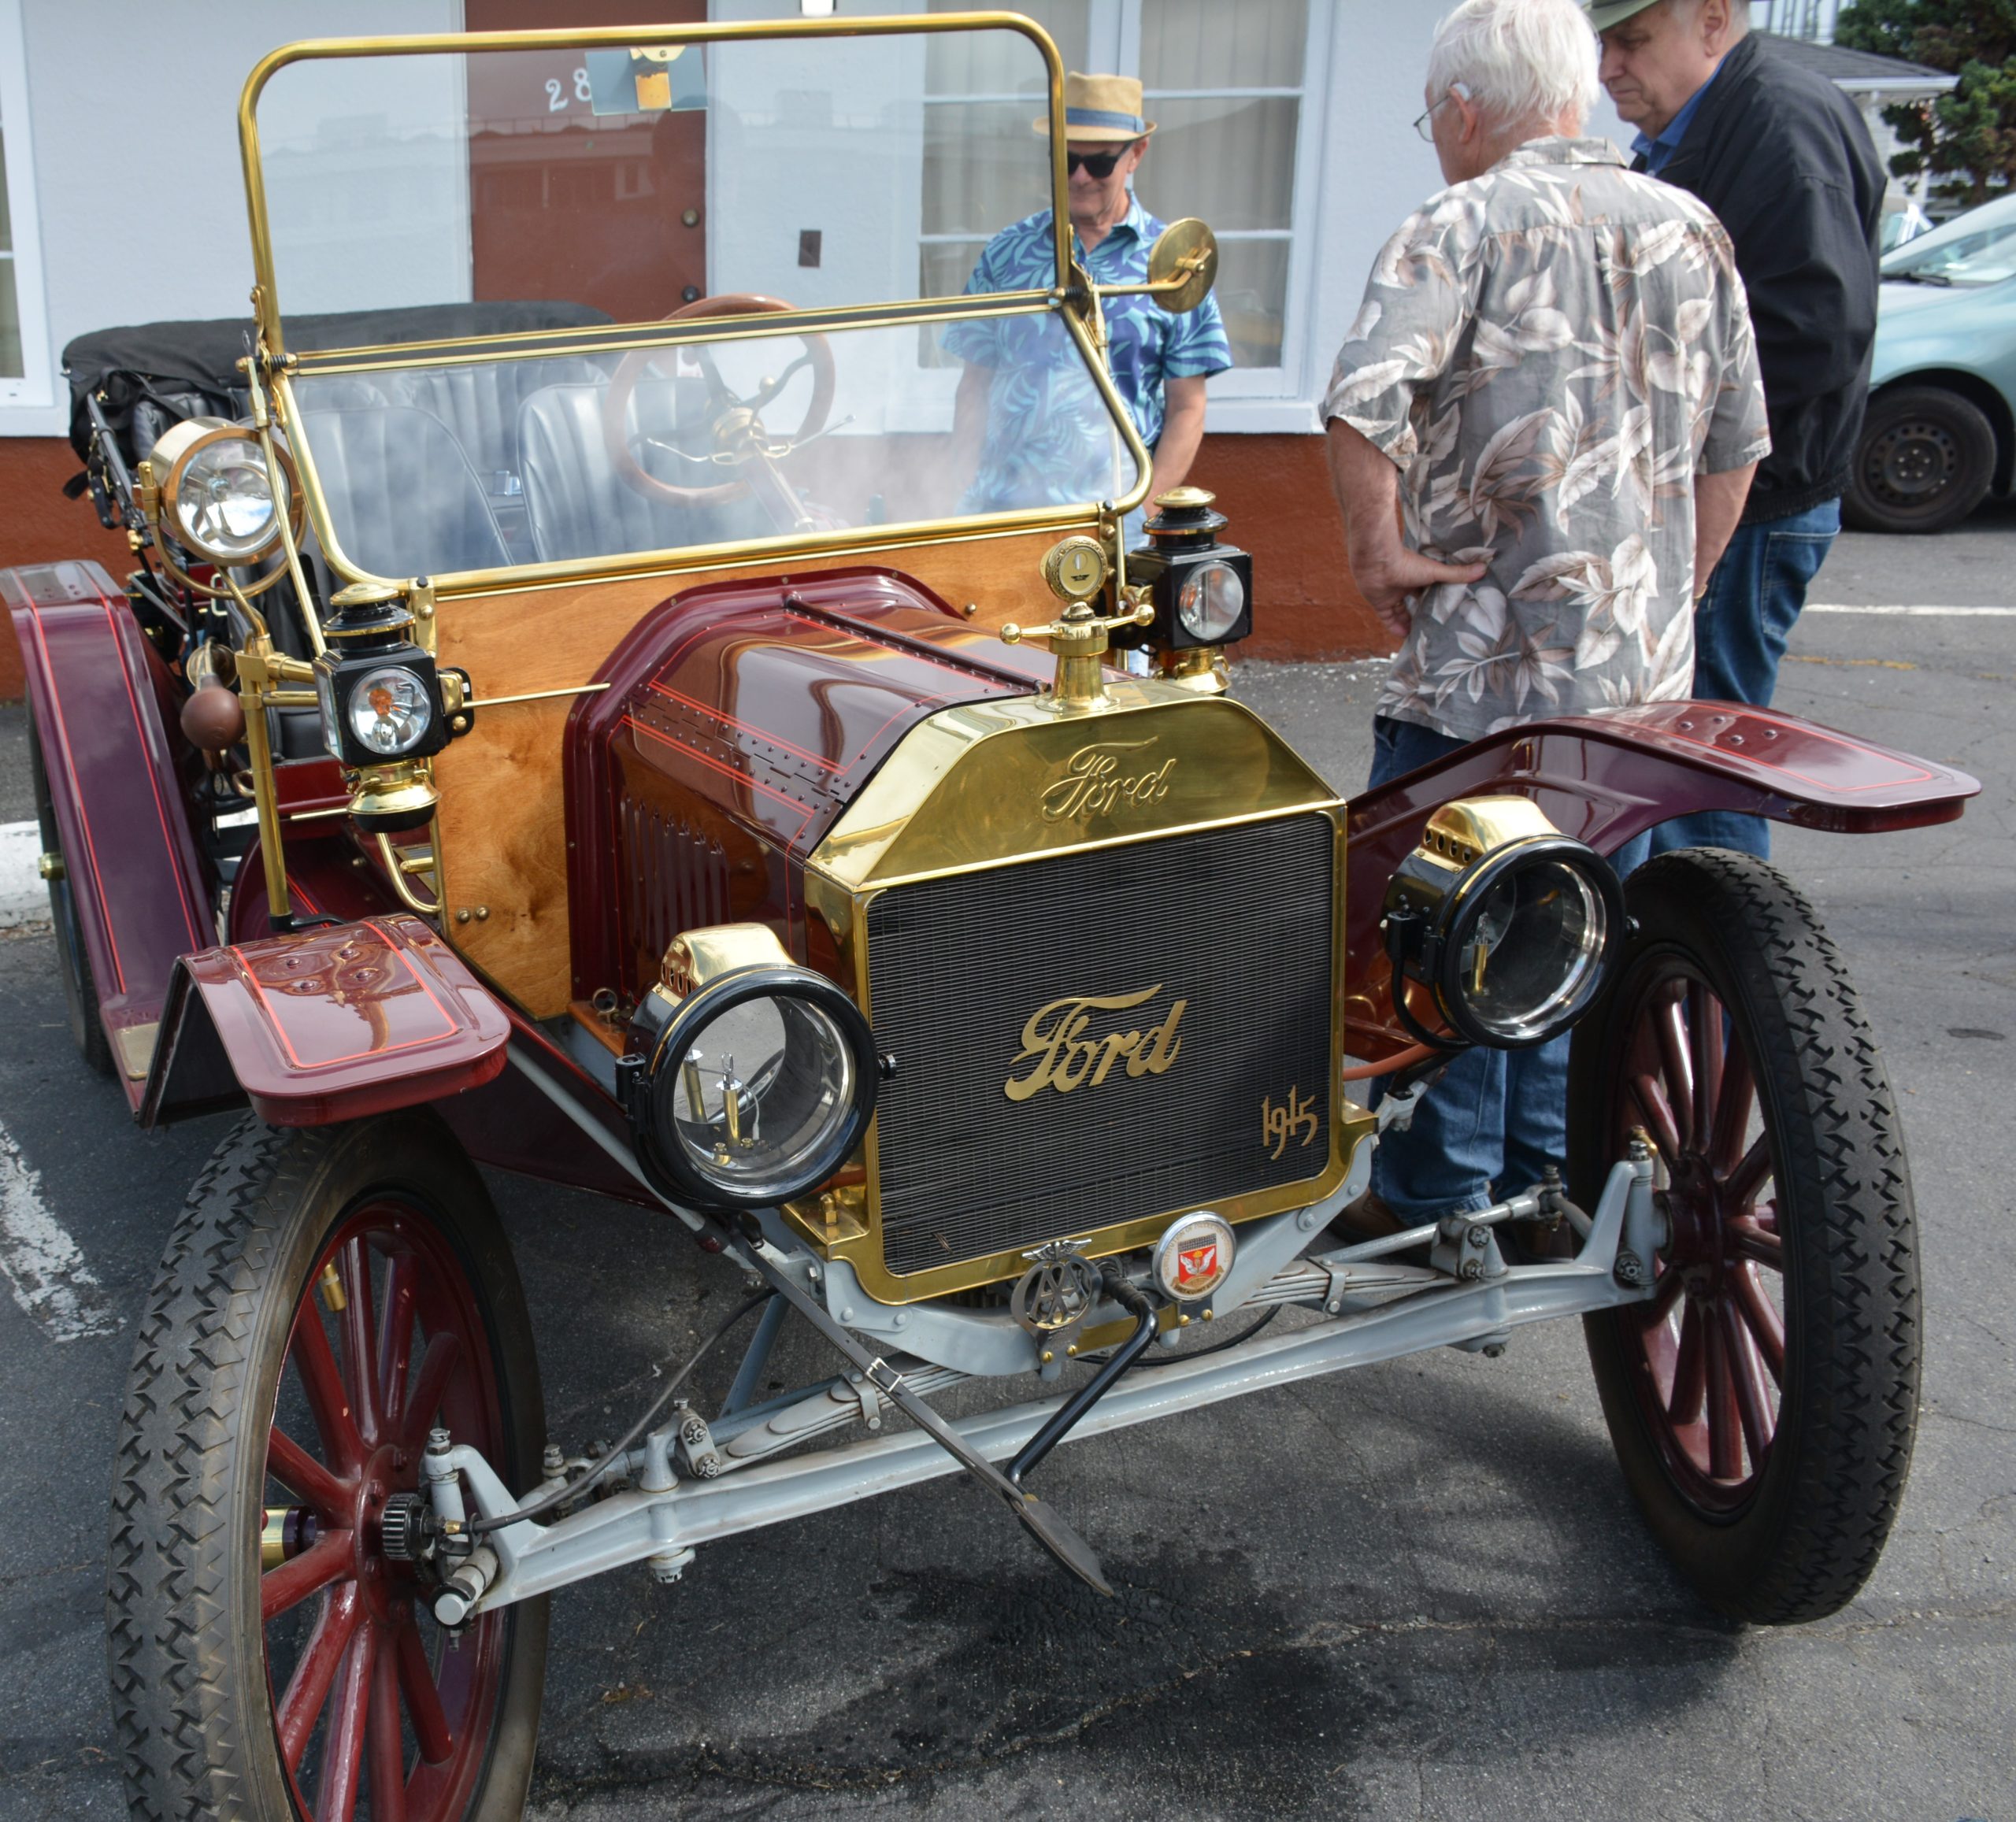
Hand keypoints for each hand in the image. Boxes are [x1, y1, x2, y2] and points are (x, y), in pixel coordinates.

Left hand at [1353, 546, 1489, 639]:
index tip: (1448, 611)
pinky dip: (1395, 627)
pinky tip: (1405, 637)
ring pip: (1402, 612)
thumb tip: (1484, 569)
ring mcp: (1392, 594)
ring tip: (1422, 636)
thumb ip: (1457, 574)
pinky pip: (1388, 618)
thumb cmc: (1407, 563)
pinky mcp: (1380, 603)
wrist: (1377, 562)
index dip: (1438, 599)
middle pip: (1417, 602)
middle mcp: (1406, 585)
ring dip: (1410, 623)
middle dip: (1424, 614)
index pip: (1431, 589)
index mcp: (1419, 575)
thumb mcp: (1435, 571)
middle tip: (1436, 628)